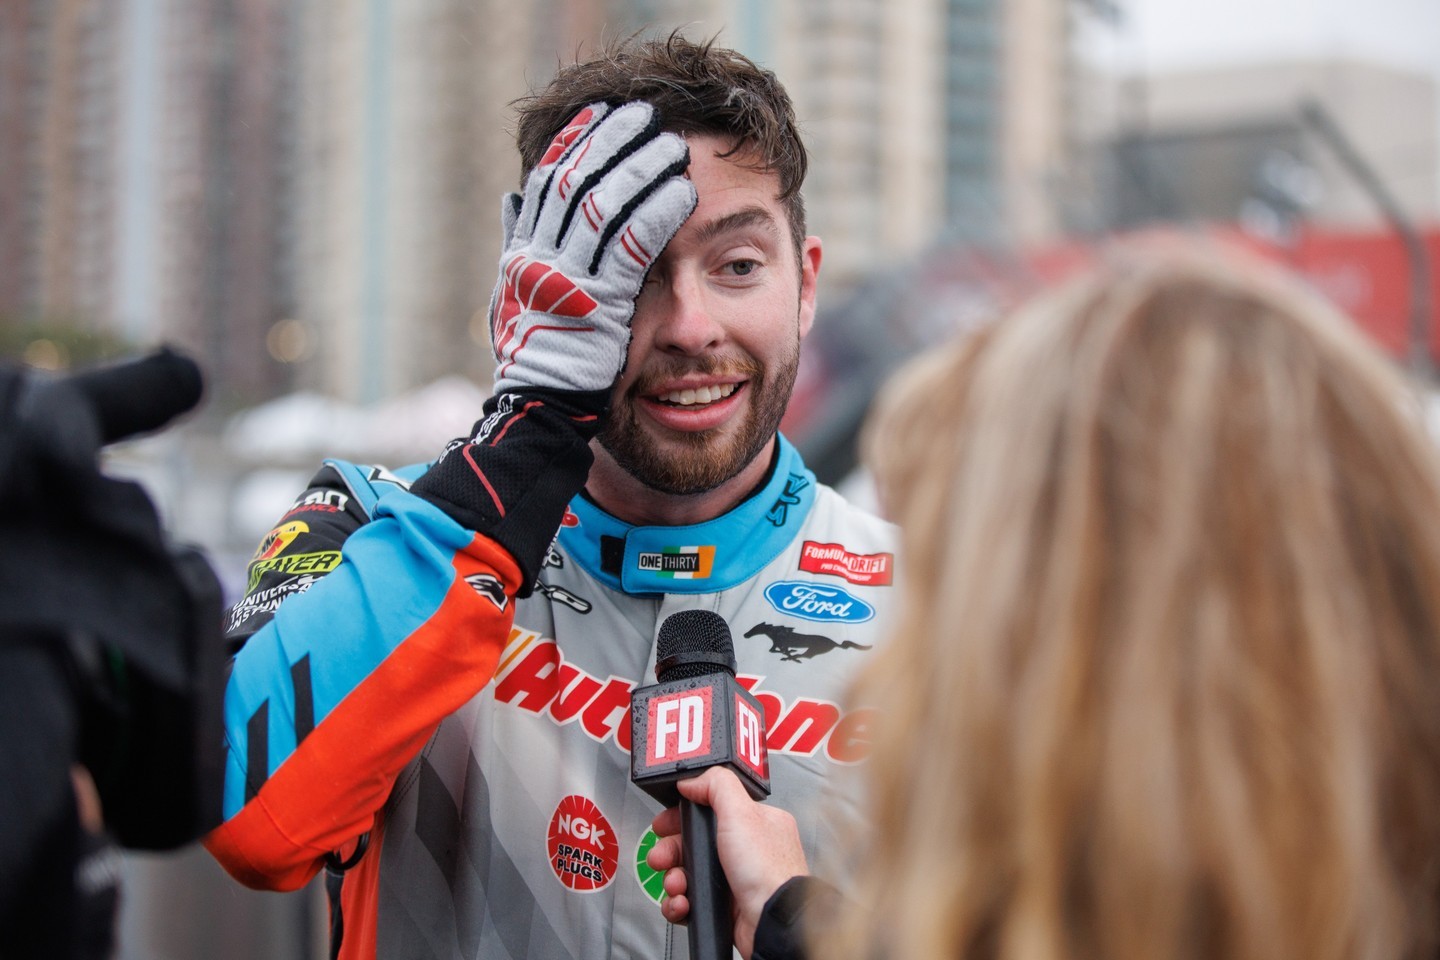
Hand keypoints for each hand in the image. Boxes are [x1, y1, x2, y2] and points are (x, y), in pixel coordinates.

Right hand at [489, 100, 696, 399]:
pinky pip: (634, 245)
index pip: (548, 182)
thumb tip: (513, 198)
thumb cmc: (536, 361)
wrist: (540, 412)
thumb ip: (518, 247)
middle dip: (612, 143)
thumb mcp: (515, 298)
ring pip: (606, 205)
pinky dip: (658, 211)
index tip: (599, 114)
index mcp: (522, 255)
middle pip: (578, 180)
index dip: (574, 142)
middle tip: (643, 115)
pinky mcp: (603, 304)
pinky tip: (681, 189)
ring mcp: (570, 280)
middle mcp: (540, 260)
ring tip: (673, 143)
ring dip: (642, 168)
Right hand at [647, 767, 809, 959]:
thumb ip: (716, 786)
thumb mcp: (741, 813)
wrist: (771, 922)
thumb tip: (692, 780)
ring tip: (676, 884)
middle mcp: (745, 851)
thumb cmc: (768, 871)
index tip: (665, 822)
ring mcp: (733, 880)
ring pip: (688, 873)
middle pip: (693, 843)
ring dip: (673, 878)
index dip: (683, 815)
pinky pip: (689, 900)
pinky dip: (679, 902)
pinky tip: (682, 902)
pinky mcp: (723, 906)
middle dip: (670, 850)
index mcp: (755, 823)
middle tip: (661, 857)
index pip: (711, 810)